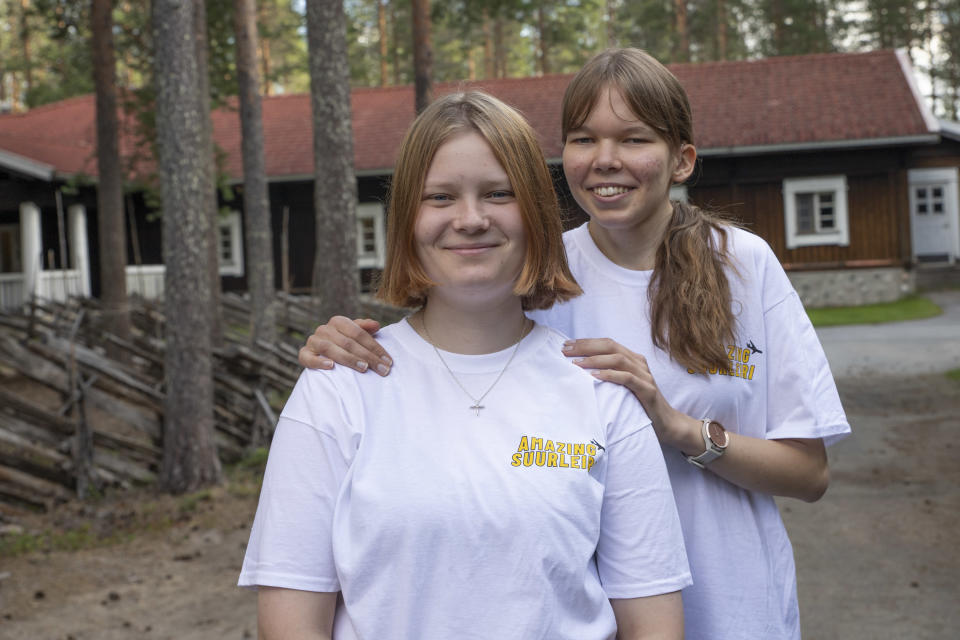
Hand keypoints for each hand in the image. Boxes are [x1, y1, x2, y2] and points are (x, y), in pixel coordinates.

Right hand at [298, 316, 392, 375]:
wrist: (321, 352)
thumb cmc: (344, 343)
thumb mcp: (355, 334)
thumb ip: (365, 328)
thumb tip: (376, 325)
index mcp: (338, 321)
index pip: (359, 333)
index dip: (375, 347)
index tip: (388, 361)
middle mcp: (324, 329)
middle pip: (349, 343)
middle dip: (368, 357)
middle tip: (382, 369)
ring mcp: (313, 341)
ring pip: (331, 349)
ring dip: (349, 359)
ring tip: (363, 368)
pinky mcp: (304, 353)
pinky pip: (308, 358)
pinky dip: (319, 362)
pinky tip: (331, 366)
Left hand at [562, 337, 699, 450]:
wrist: (666, 424)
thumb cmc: (639, 406)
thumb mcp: (621, 387)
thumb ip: (608, 376)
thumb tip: (579, 370)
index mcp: (632, 359)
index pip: (607, 343)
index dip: (587, 342)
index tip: (566, 344)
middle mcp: (639, 364)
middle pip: (610, 347)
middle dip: (586, 347)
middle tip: (566, 350)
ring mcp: (645, 376)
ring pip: (618, 359)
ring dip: (595, 360)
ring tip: (576, 363)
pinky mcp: (648, 390)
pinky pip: (628, 378)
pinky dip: (610, 375)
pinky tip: (595, 376)